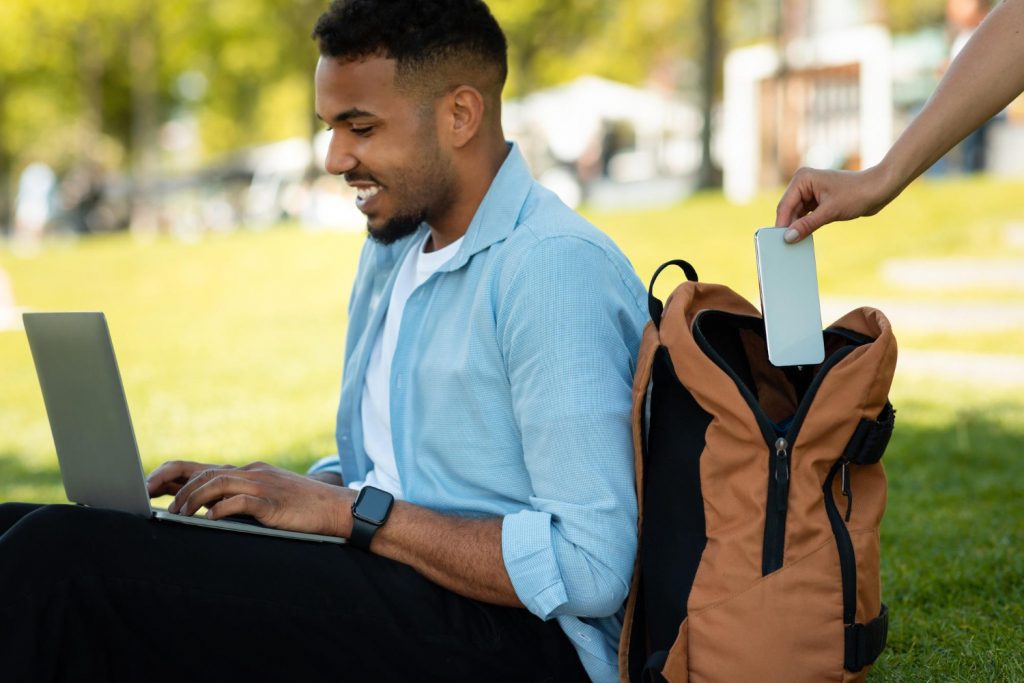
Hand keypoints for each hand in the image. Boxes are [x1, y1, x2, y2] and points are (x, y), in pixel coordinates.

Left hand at [152, 460, 354, 537]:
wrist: (337, 509)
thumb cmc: (301, 508)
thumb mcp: (267, 498)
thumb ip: (239, 499)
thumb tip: (206, 511)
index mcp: (247, 471)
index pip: (202, 467)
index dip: (172, 473)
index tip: (148, 486)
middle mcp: (251, 472)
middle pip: (203, 471)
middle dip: (171, 482)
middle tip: (147, 496)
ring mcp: (262, 485)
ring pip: (216, 482)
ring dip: (192, 498)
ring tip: (177, 514)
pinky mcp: (272, 502)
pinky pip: (239, 501)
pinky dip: (220, 510)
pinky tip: (209, 520)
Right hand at [775, 165, 896, 242]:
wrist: (880, 188)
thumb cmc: (857, 194)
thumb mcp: (830, 212)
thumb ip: (807, 225)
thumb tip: (788, 238)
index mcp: (802, 179)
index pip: (785, 205)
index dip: (781, 224)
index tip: (777, 242)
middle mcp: (803, 182)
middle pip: (789, 210)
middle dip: (788, 227)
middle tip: (784, 247)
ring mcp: (810, 191)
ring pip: (796, 214)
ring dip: (797, 227)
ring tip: (794, 244)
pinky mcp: (817, 199)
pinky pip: (805, 215)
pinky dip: (805, 225)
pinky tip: (803, 237)